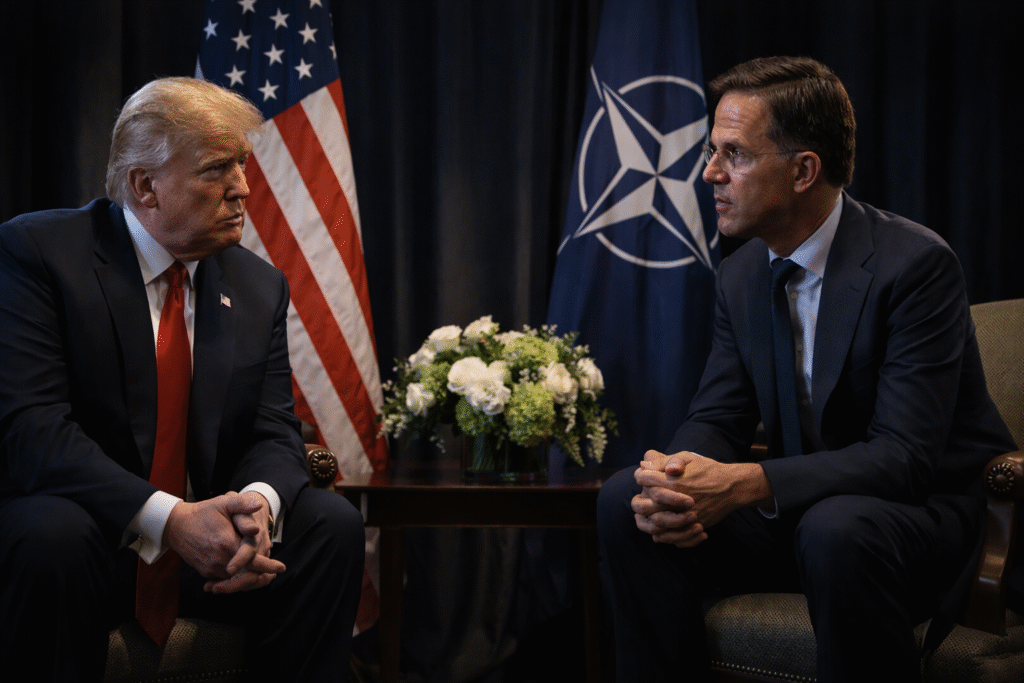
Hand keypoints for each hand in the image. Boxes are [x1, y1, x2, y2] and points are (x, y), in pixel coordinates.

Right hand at [163, 492, 284, 593]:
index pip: (253, 561)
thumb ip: (242, 503)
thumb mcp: (223, 502)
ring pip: (235, 581)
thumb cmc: (202, 512)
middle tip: (274, 574)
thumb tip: (260, 505)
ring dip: (250, 580)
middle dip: (262, 577)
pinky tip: (245, 576)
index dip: (269, 565)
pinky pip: (224, 580)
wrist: (176, 526)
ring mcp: (211, 568)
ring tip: (264, 577)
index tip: (282, 567)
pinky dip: (236, 581)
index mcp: (227, 544)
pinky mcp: (205, 571)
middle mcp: (220, 560)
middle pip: (246, 576)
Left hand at [632, 450, 773, 546]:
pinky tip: (663, 529)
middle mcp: (677, 500)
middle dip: (640, 502)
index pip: (644, 479)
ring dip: (649, 521)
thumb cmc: (707, 470)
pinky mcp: (693, 527)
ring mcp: (685, 516)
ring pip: (656, 525)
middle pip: (644, 506)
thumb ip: (665, 460)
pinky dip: (665, 536)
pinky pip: (673, 538)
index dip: (640, 477)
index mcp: (673, 481)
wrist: (731, 487)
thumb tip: (644, 464)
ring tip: (651, 516)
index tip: (643, 477)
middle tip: (643, 499)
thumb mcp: (687, 458)